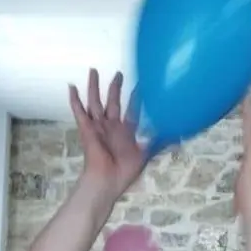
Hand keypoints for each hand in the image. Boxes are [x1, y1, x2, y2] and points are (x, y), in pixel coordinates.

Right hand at [69, 70, 147, 201]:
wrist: (107, 180)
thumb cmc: (126, 171)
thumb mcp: (146, 153)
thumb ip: (158, 142)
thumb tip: (179, 136)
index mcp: (126, 131)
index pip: (132, 109)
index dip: (136, 97)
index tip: (141, 84)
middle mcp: (112, 126)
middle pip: (112, 102)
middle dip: (115, 88)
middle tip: (119, 73)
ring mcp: (98, 126)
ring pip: (95, 102)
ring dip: (94, 87)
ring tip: (93, 70)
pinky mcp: (87, 129)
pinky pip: (79, 112)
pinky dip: (75, 100)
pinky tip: (71, 86)